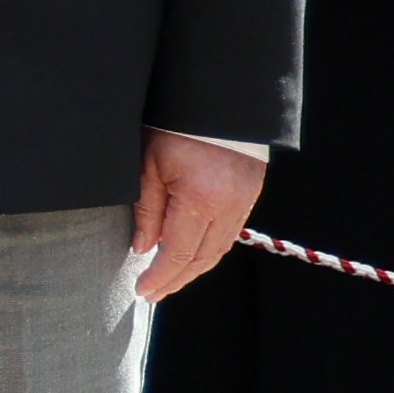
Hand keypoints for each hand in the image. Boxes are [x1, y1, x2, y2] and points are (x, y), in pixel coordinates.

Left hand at [128, 131, 267, 301]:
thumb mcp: (149, 164)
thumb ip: (147, 209)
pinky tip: (192, 254)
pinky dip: (210, 249)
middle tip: (153, 293)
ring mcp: (244, 201)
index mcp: (200, 199)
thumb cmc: (177, 126)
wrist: (218, 99)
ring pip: (219, 249)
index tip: (143, 290)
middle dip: (176, 280)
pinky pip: (230, 232)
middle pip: (202, 259)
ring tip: (170, 279)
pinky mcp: (250, 194)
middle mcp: (228, 206)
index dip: (161, 277)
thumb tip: (143, 246)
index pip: (179, 254)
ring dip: (194, 268)